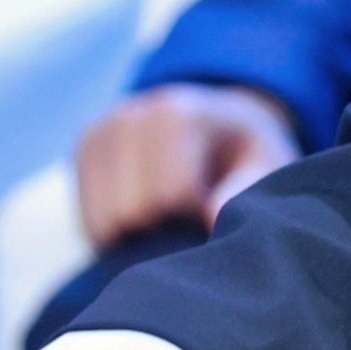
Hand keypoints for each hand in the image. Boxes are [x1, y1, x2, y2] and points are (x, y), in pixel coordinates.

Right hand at [74, 84, 299, 250]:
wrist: (217, 121)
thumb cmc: (247, 151)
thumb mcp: (267, 163)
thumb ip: (247, 188)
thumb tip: (211, 219)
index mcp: (175, 113)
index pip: (168, 197)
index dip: (196, 217)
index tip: (215, 207)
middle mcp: (127, 116)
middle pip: (130, 214)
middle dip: (166, 229)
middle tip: (193, 216)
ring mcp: (98, 132)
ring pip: (103, 224)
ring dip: (140, 236)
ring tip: (173, 215)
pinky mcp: (83, 152)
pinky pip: (89, 223)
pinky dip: (119, 234)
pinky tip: (149, 216)